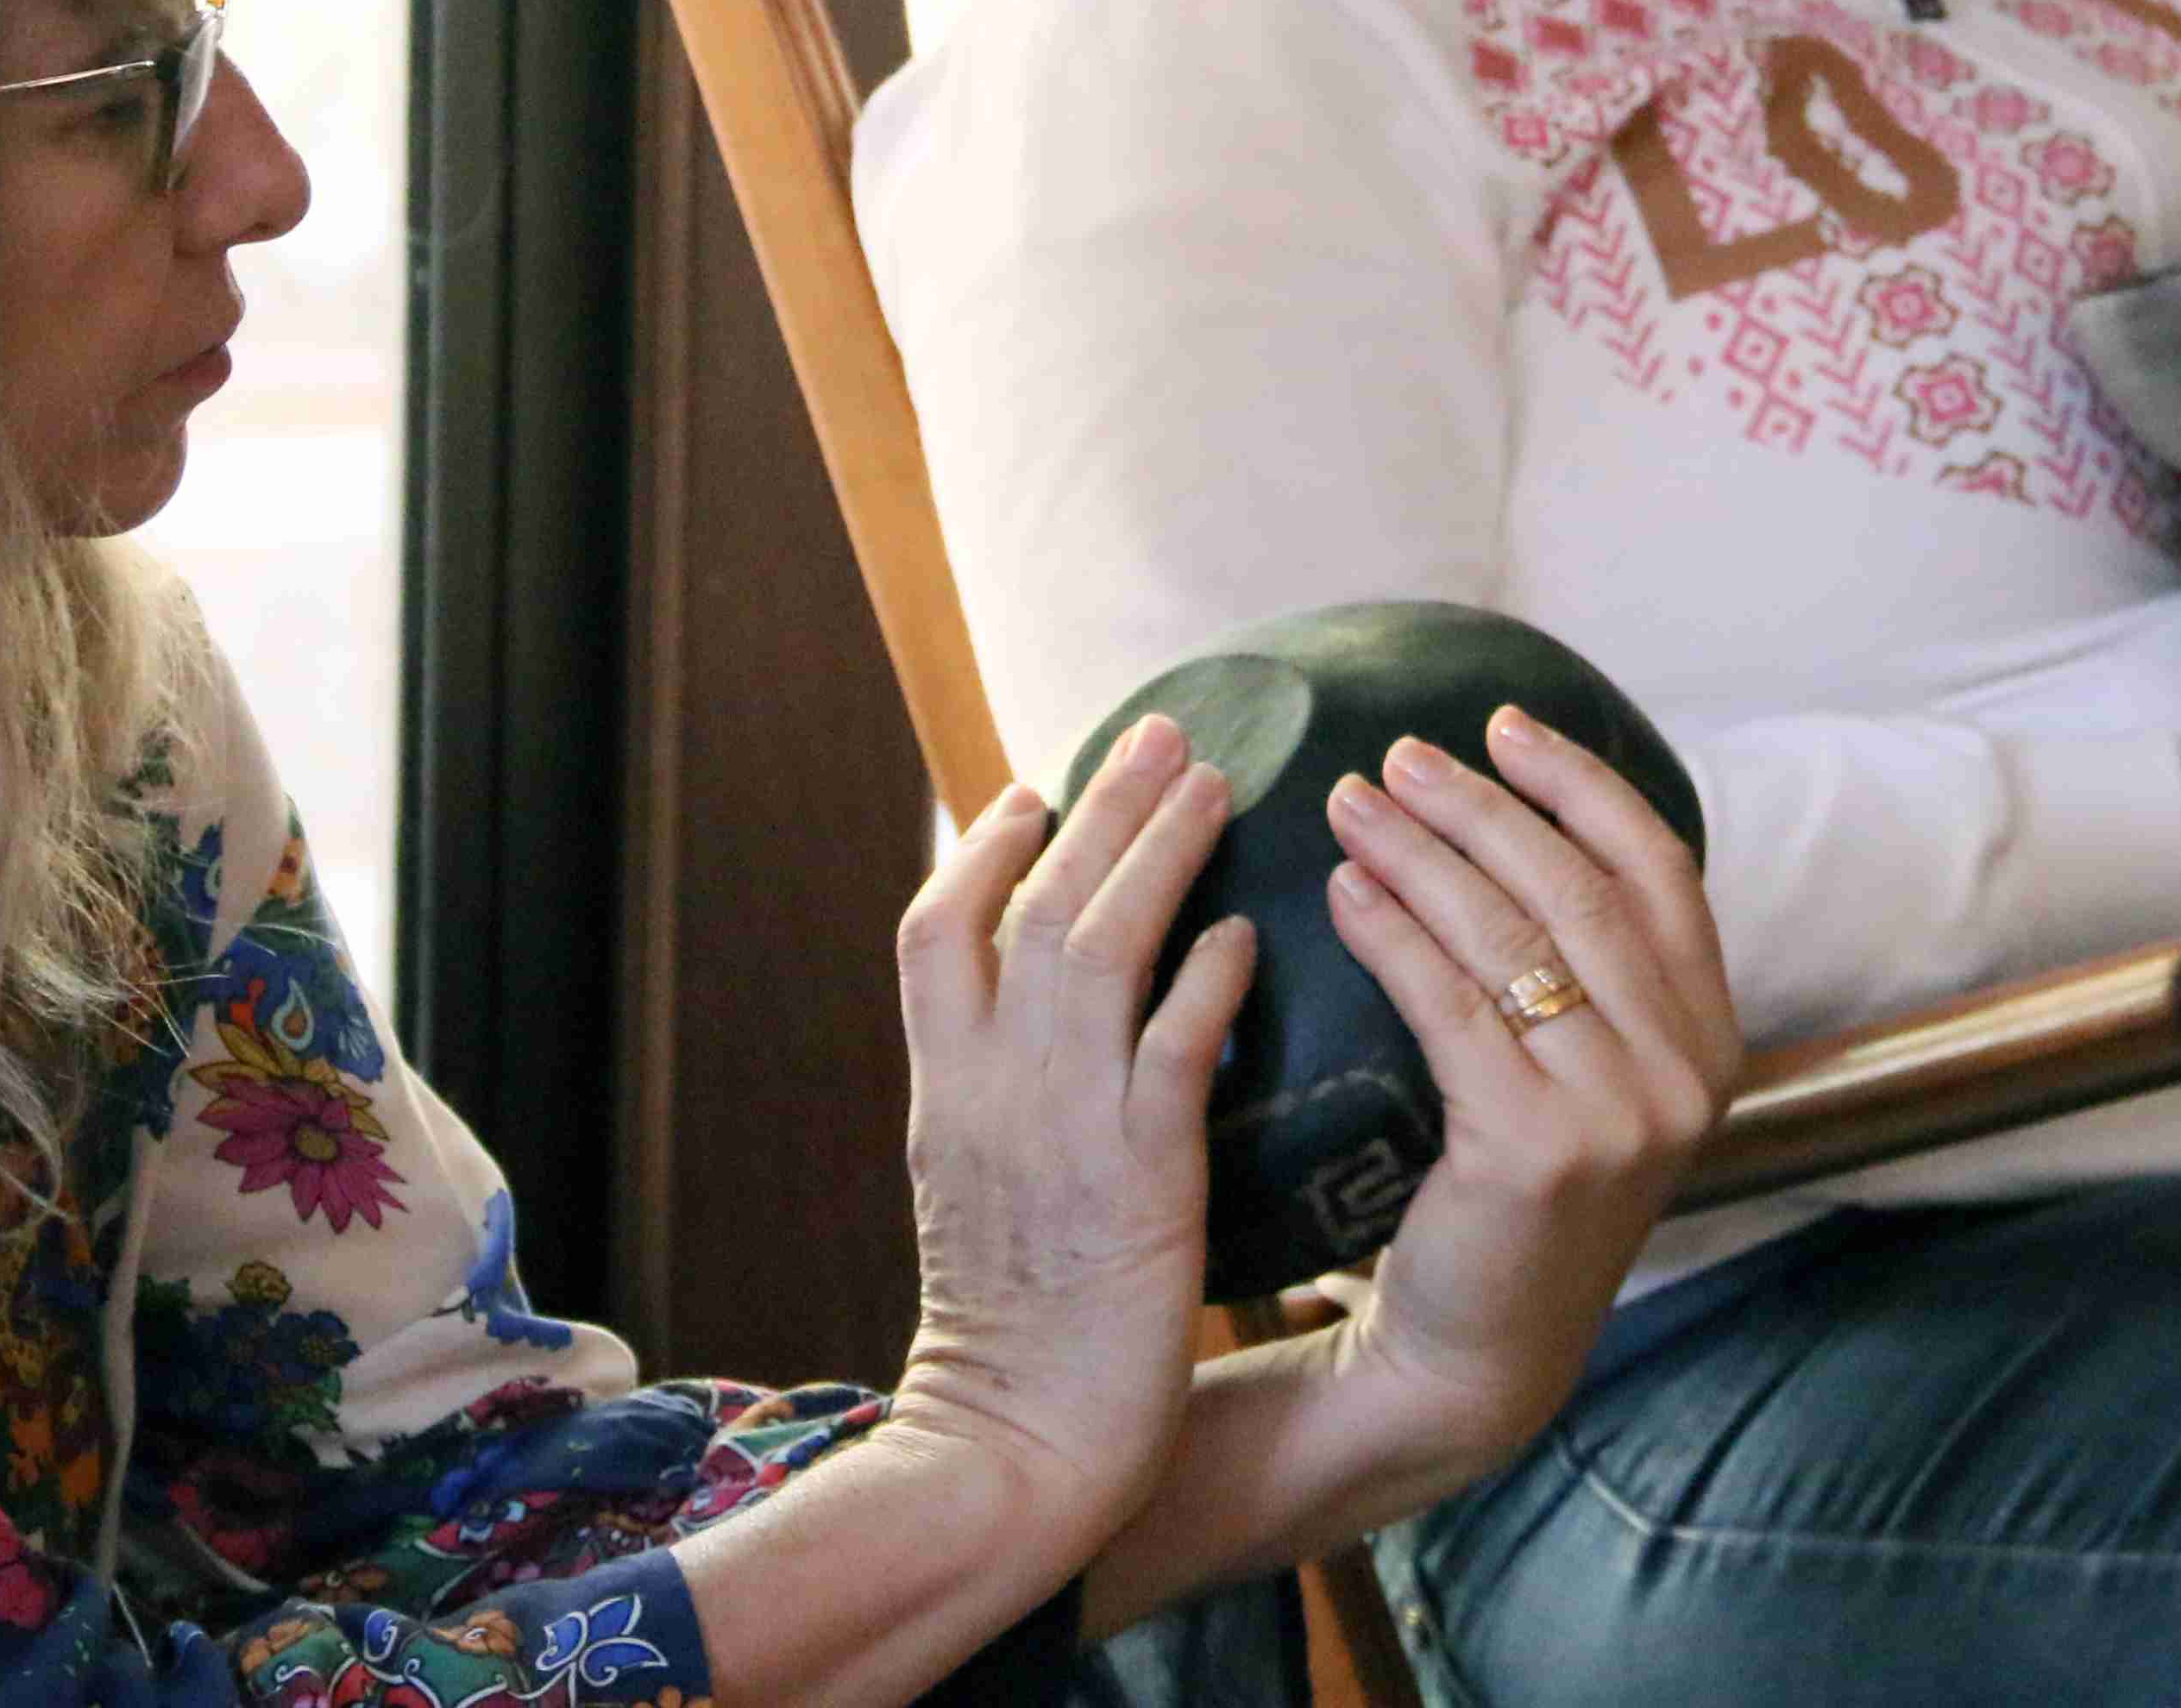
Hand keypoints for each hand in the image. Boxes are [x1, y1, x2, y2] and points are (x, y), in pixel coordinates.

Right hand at [884, 718, 1256, 1555]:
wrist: (1012, 1448)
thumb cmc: (1011, 1337)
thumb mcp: (974, 1195)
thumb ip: (997, 1102)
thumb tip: (1028, 1030)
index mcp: (940, 1093)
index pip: (933, 929)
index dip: (984, 846)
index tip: (1035, 783)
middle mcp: (987, 1090)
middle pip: (1030, 907)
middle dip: (1098, 808)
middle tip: (1166, 731)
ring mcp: (1057, 1128)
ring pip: (1095, 948)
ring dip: (1157, 855)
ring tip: (1216, 785)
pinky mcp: (1135, 1179)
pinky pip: (1168, 1050)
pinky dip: (1204, 980)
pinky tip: (1247, 932)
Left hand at [1304, 710, 1739, 1483]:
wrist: (1476, 1350)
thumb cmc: (1508, 1189)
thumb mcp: (1585, 1074)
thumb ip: (1582, 970)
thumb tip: (1503, 809)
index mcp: (1710, 1036)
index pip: (1660, 870)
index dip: (1581, 785)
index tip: (1504, 722)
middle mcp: (1685, 1071)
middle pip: (1578, 891)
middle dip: (1481, 808)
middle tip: (1396, 756)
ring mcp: (1622, 1113)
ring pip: (1512, 938)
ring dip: (1423, 855)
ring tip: (1349, 802)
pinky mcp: (1540, 1150)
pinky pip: (1453, 1007)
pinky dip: (1393, 934)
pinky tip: (1343, 893)